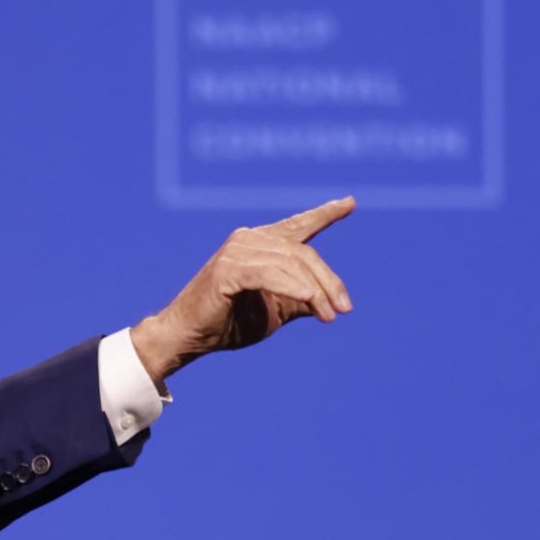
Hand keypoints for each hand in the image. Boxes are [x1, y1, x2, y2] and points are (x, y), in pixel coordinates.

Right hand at [131, 197, 354, 387]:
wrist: (190, 337)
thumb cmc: (229, 324)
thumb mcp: (276, 312)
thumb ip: (300, 301)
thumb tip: (329, 303)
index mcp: (261, 245)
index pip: (298, 225)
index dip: (325, 213)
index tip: (350, 202)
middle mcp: (250, 239)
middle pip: (303, 254)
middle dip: (328, 282)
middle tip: (344, 310)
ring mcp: (237, 250)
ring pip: (290, 265)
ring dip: (315, 292)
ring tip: (330, 316)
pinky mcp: (227, 269)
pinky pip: (269, 275)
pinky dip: (291, 287)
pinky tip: (309, 299)